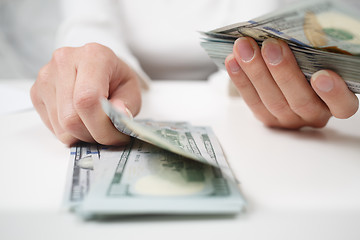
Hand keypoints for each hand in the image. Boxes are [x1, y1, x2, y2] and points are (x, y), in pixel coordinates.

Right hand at [31, 43, 140, 144]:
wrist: (101, 69)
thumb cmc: (116, 80)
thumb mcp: (132, 91)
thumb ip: (127, 105)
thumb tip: (119, 114)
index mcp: (93, 56)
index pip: (87, 99)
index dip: (101, 126)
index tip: (115, 137)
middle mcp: (64, 60)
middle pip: (70, 117)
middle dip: (92, 135)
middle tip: (107, 134)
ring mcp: (46, 75)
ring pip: (60, 126)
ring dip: (81, 135)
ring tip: (95, 124)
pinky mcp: (36, 91)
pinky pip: (51, 126)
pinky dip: (69, 132)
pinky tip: (81, 119)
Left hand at [225, 37, 358, 128]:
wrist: (287, 81)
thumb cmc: (308, 68)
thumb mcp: (317, 65)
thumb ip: (311, 60)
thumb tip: (285, 41)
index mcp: (336, 104)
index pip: (343, 106)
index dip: (333, 93)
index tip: (321, 75)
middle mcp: (314, 115)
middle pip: (300, 101)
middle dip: (283, 72)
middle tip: (270, 46)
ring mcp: (289, 120)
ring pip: (272, 101)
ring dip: (256, 72)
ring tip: (245, 48)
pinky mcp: (267, 119)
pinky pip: (252, 101)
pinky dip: (241, 79)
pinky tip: (232, 61)